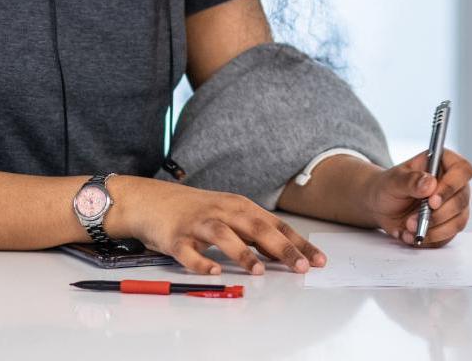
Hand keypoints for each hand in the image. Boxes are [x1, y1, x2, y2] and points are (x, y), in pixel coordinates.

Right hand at [108, 176, 326, 275]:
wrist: (154, 200)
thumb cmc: (199, 212)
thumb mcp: (231, 216)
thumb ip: (255, 234)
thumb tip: (286, 253)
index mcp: (241, 207)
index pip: (276, 225)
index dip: (298, 242)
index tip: (318, 259)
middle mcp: (224, 211)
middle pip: (257, 227)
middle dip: (281, 248)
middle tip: (301, 266)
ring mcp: (199, 223)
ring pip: (224, 236)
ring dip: (243, 253)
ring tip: (259, 271)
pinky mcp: (176, 236)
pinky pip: (188, 251)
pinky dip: (201, 262)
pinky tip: (213, 272)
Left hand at [364, 149, 471, 247]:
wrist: (382, 206)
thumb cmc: (389, 186)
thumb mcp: (394, 180)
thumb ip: (410, 180)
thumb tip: (430, 183)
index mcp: (443, 162)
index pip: (462, 170)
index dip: (452, 185)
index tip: (432, 200)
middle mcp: (453, 184)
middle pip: (461, 199)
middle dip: (437, 214)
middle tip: (413, 219)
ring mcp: (454, 205)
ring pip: (458, 221)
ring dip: (433, 229)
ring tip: (408, 227)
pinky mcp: (449, 225)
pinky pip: (448, 236)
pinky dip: (429, 239)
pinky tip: (410, 235)